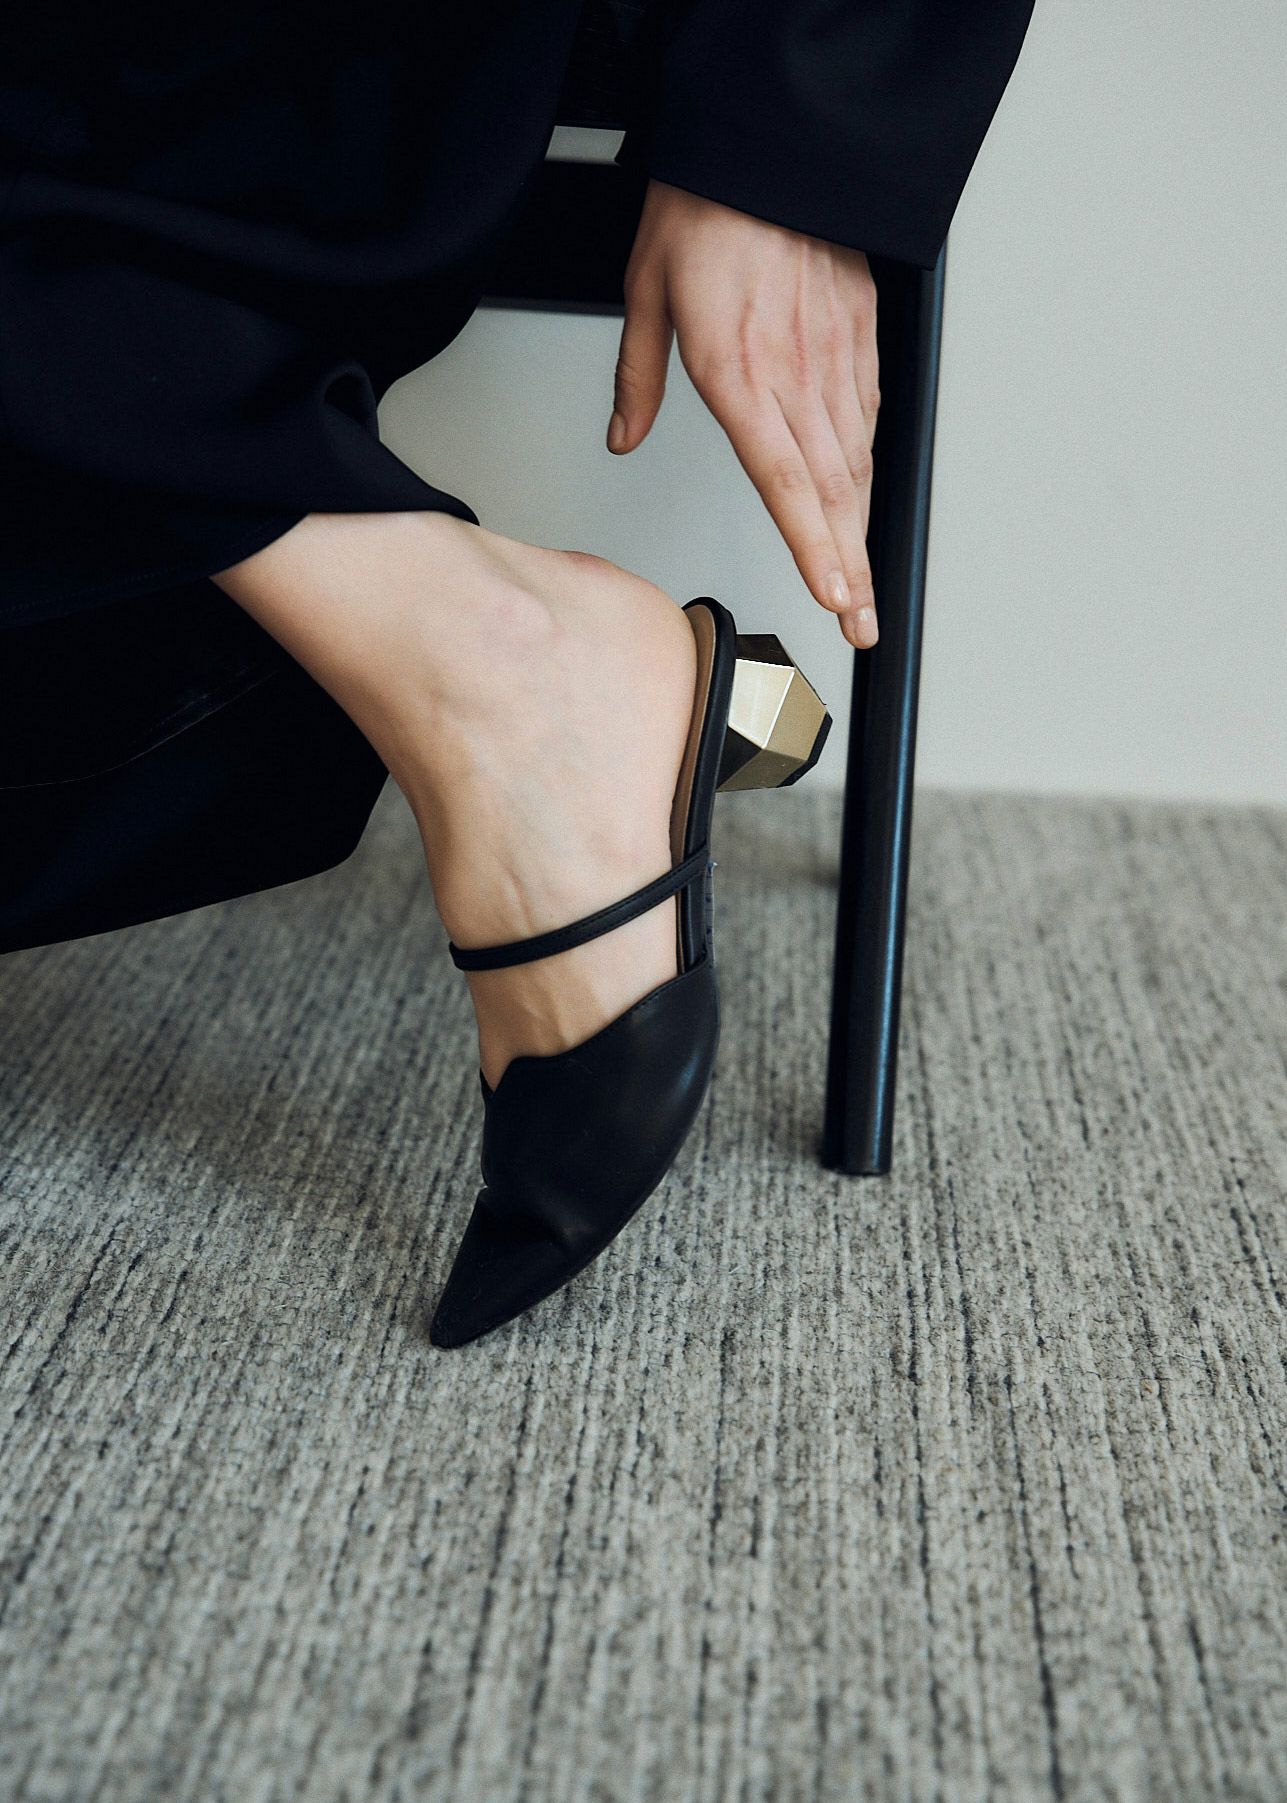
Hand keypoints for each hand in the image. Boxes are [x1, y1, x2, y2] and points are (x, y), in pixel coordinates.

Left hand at [608, 179, 880, 648]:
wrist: (767, 141)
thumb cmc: (704, 207)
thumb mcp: (646, 290)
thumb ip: (638, 377)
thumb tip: (623, 437)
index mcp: (741, 373)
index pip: (785, 482)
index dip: (813, 546)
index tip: (830, 597)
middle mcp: (797, 373)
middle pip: (833, 490)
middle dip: (849, 567)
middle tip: (859, 622)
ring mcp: (835, 355)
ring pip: (857, 461)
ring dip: (862, 528)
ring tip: (862, 583)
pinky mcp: (859, 333)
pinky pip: (867, 413)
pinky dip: (865, 464)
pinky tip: (861, 496)